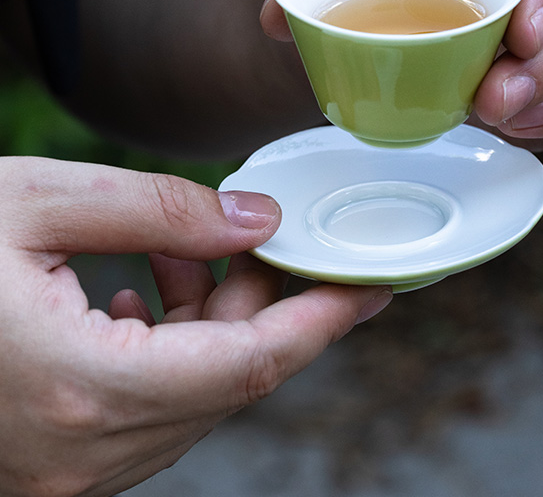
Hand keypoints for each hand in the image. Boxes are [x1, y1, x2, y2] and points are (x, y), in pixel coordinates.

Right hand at [0, 157, 390, 496]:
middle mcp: (84, 451)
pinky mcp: (48, 463)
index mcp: (87, 387)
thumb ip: (163, 210)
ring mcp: (63, 472)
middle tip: (252, 238)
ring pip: (190, 394)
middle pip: (227, 377)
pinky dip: (165, 348)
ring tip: (175, 254)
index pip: (253, 363)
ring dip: (207, 322)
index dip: (323, 322)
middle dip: (255, 303)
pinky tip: (133, 294)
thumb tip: (255, 220)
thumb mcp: (39, 201)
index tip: (374, 289)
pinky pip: (145, 409)